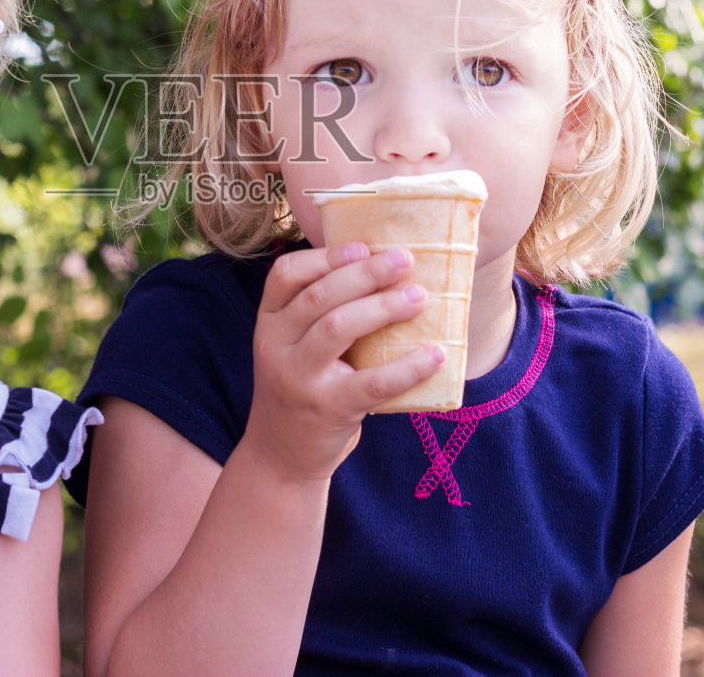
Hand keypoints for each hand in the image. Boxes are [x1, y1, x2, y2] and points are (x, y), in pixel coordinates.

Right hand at [244, 242, 443, 484]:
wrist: (281, 456)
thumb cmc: (301, 388)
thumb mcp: (291, 347)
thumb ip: (318, 314)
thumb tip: (383, 269)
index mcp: (268, 322)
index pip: (285, 275)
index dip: (325, 256)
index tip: (364, 247)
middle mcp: (275, 346)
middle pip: (319, 296)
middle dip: (366, 273)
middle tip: (405, 260)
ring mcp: (298, 379)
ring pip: (338, 327)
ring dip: (384, 307)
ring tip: (419, 297)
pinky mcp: (327, 409)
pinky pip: (372, 382)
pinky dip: (408, 366)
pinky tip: (435, 354)